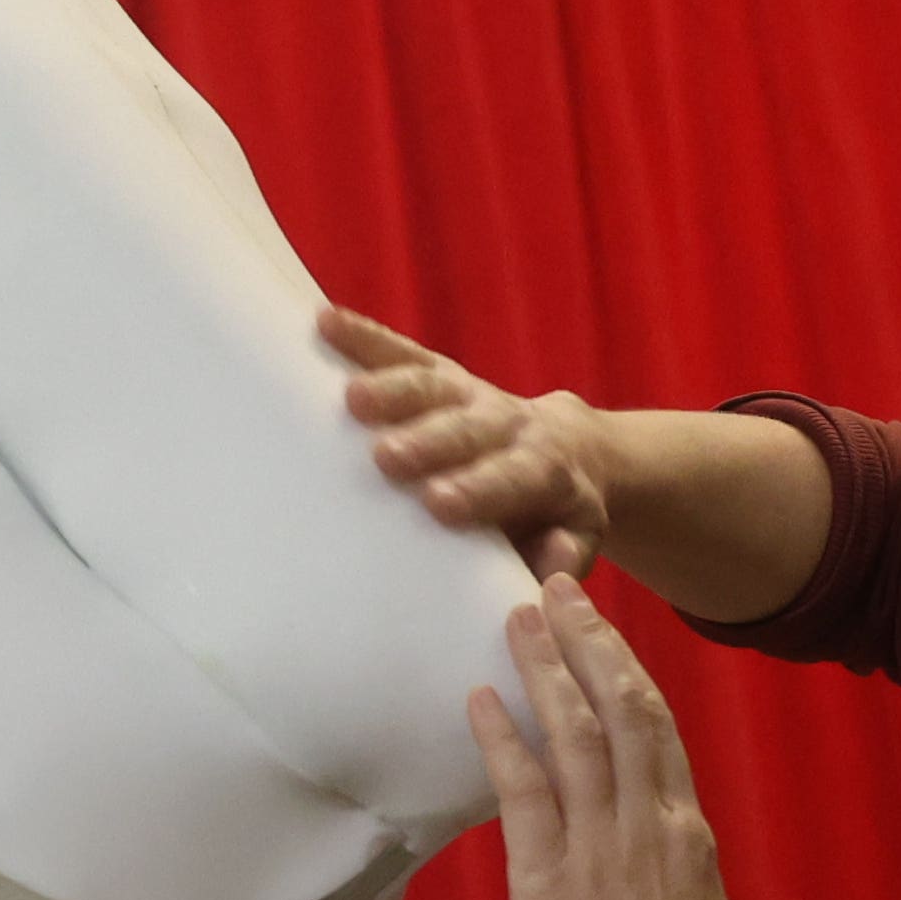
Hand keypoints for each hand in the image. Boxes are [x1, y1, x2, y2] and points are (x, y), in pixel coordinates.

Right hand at [321, 306, 608, 580]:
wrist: (570, 449)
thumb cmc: (554, 513)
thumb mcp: (574, 539)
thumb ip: (562, 556)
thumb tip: (552, 576)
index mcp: (542, 469)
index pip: (512, 477)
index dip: (478, 488)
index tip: (437, 503)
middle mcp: (507, 423)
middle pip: (467, 429)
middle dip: (427, 442)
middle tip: (386, 458)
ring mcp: (469, 393)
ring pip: (432, 385)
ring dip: (392, 389)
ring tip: (351, 398)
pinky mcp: (437, 372)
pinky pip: (400, 350)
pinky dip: (363, 336)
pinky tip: (326, 323)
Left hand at [469, 578, 737, 899]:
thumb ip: (663, 861)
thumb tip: (637, 824)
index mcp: (686, 832)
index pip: (657, 728)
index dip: (624, 670)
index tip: (601, 628)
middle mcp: (650, 825)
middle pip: (622, 709)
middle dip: (588, 643)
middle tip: (556, 586)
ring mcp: (602, 848)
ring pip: (577, 735)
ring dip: (544, 670)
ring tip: (517, 619)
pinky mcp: (552, 880)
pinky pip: (525, 792)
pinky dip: (502, 739)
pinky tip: (477, 699)